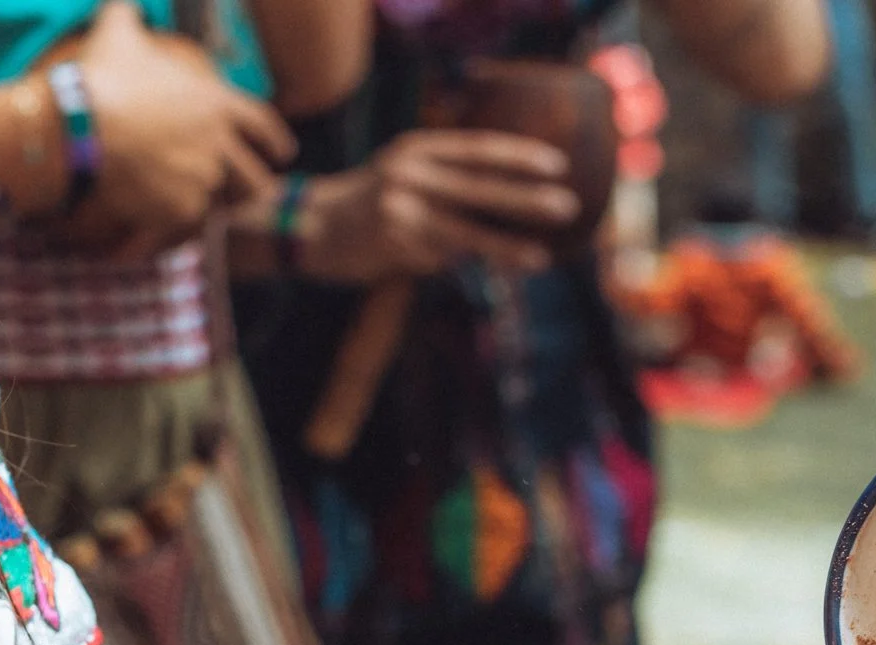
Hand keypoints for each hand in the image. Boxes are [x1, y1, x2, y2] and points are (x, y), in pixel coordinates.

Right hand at [57, 0, 293, 258]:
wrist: (78, 127)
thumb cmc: (102, 77)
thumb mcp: (118, 33)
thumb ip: (128, 14)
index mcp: (216, 105)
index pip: (264, 126)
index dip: (275, 141)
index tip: (284, 154)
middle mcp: (219, 146)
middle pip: (255, 179)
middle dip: (253, 187)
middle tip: (246, 193)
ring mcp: (203, 181)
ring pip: (222, 205)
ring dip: (214, 206)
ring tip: (198, 207)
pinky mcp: (181, 211)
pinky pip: (186, 225)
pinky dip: (174, 225)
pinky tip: (160, 223)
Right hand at [292, 129, 581, 281]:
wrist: (308, 226)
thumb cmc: (371, 202)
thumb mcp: (406, 172)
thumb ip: (450, 179)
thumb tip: (509, 198)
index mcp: (418, 149)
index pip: (477, 149)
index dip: (518, 155)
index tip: (558, 164)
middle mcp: (409, 172)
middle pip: (478, 187)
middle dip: (525, 199)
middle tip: (567, 206)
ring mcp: (399, 208)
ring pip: (465, 231)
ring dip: (506, 247)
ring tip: (542, 259)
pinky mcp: (390, 244)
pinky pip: (436, 260)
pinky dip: (445, 264)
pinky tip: (430, 262)